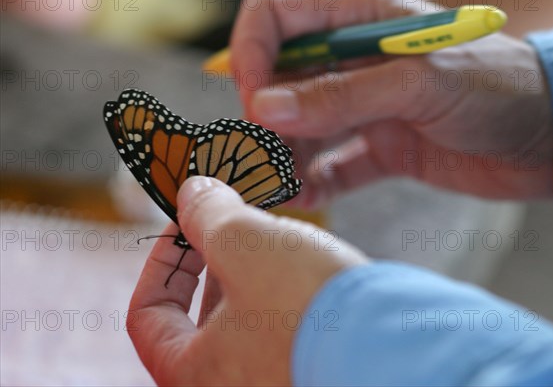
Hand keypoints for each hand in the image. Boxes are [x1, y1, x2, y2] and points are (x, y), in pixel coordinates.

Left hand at [127, 176, 366, 384]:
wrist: (398, 352)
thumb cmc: (311, 310)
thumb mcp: (245, 244)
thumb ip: (207, 214)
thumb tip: (192, 192)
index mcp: (191, 375)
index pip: (146, 315)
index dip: (160, 261)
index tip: (184, 226)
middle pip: (196, 318)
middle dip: (210, 261)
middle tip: (230, 222)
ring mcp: (268, 383)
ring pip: (242, 322)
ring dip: (249, 274)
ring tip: (270, 237)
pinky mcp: (304, 373)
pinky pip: (279, 329)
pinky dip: (280, 294)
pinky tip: (302, 265)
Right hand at [230, 0, 552, 207]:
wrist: (548, 136)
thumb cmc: (497, 86)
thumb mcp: (417, 82)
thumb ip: (340, 94)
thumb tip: (264, 106)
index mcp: (359, 20)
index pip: (276, 17)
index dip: (253, 54)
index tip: (255, 103)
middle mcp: (353, 61)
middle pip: (280, 80)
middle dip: (264, 119)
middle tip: (260, 159)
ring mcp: (365, 106)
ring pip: (302, 128)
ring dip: (285, 157)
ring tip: (278, 188)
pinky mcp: (380, 148)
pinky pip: (333, 165)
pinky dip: (315, 184)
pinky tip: (303, 200)